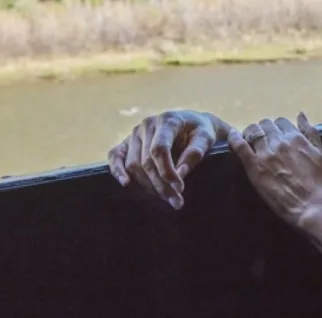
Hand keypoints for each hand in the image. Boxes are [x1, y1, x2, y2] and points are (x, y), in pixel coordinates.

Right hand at [107, 109, 229, 208]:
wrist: (194, 124)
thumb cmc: (201, 132)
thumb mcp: (206, 138)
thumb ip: (195, 153)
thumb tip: (180, 174)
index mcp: (167, 120)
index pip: (160, 149)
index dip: (167, 171)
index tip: (180, 188)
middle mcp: (148, 124)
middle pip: (146, 161)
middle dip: (161, 184)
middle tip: (177, 202)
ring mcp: (135, 133)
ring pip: (133, 164)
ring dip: (147, 185)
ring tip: (166, 199)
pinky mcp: (127, 142)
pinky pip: (115, 156)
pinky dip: (117, 170)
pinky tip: (126, 183)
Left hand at [227, 112, 321, 228]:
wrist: (309, 204)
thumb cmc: (317, 180)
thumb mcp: (320, 152)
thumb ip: (310, 131)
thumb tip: (300, 114)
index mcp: (295, 137)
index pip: (281, 122)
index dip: (278, 127)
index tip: (276, 135)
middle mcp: (279, 142)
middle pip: (266, 125)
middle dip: (264, 129)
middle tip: (262, 139)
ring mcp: (265, 153)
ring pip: (253, 131)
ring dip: (251, 132)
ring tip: (250, 140)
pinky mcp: (254, 166)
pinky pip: (240, 146)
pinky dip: (234, 138)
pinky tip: (232, 135)